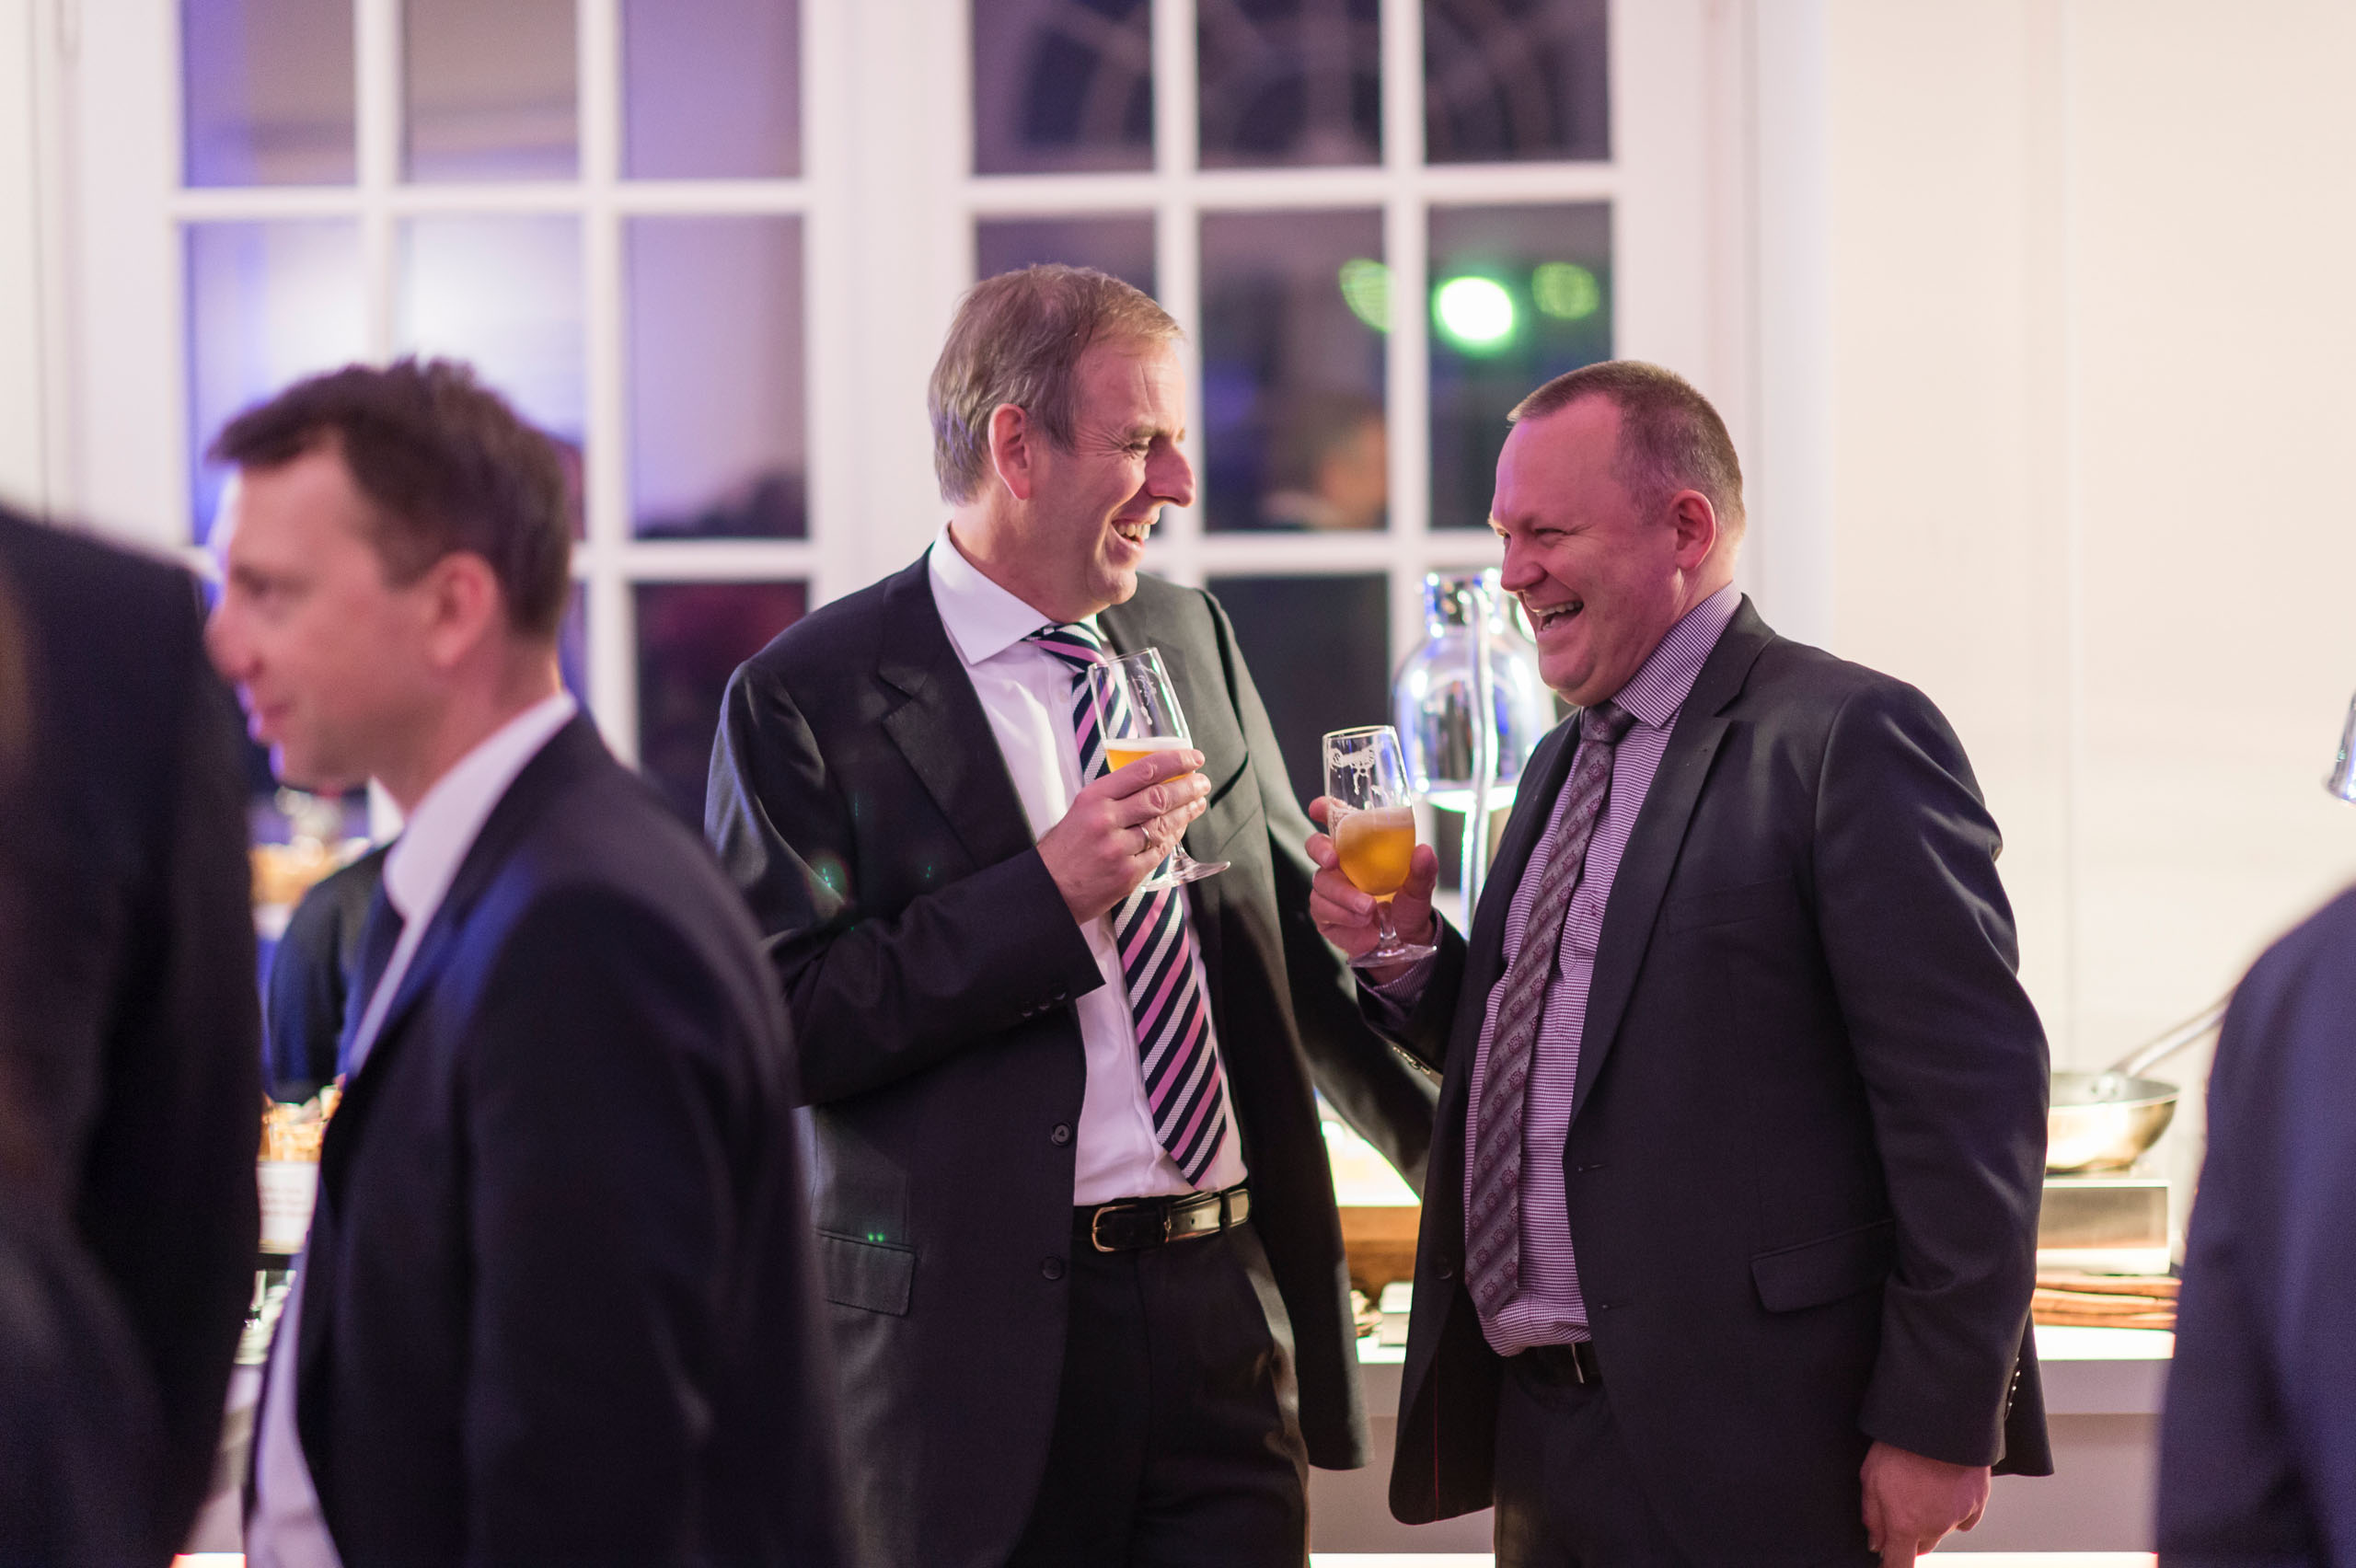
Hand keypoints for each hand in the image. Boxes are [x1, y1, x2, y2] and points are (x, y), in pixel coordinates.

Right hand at [1038, 749, 1208, 923]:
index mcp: (1094, 798)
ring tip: (1198, 803)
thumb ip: (1113, 796)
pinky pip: (1159, 851)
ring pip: (1164, 824)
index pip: (1143, 770)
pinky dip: (1173, 838)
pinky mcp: (1127, 874)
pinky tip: (1180, 828)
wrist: (1048, 889)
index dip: (1175, 761)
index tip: (1193, 758)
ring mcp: (1118, 849)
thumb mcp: (1080, 810)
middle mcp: (1106, 820)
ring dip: (1186, 812)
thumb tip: (1154, 780)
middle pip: (1160, 796)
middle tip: (1203, 782)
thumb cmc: (1065, 848)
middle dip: (1189, 787)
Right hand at [1305, 796, 1438, 983]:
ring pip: (1322, 883)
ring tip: (1369, 910)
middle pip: (1315, 846)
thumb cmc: (1407, 905)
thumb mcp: (1420, 888)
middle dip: (1321, 850)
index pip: (1337, 820)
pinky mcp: (1325, 913)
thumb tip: (1423, 851)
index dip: (1325, 809)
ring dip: (1344, 896)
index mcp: (1361, 847)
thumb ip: (1422, 870)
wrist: (1404, 941)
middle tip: (1334, 862)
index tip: (1318, 808)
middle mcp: (1341, 864)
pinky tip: (1362, 924)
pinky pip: (1323, 910)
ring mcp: (1329, 888)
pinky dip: (1344, 917)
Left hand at [1860, 1441, 1988, 1564]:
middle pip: (1922, 1547)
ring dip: (1932, 1518)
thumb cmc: (1900, 1445)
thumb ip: (1873, 1516)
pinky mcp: (1977, 1503)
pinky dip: (1955, 1509)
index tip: (1888, 1563)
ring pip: (1942, 1530)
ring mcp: (1958, 1516)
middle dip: (1911, 1535)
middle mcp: (1934, 1526)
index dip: (1892, 1566)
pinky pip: (1965, 1517)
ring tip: (1923, 1484)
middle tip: (1903, 1505)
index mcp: (1905, 1524)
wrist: (1938, 1421)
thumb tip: (1876, 1543)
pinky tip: (1945, 1487)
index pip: (1899, 1563)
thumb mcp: (1870, 1477)